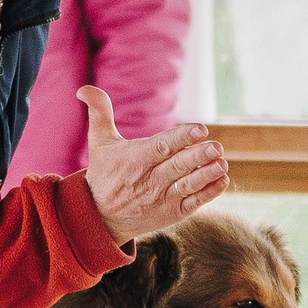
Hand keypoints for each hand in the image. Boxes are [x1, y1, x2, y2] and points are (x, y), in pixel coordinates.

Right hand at [77, 86, 228, 240]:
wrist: (100, 218)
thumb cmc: (104, 174)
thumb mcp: (99, 143)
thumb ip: (99, 113)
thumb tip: (85, 88)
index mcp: (135, 160)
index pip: (161, 146)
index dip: (181, 137)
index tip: (200, 129)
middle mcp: (149, 180)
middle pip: (177, 166)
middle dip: (198, 156)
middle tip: (217, 146)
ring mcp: (162, 198)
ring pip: (187, 185)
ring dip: (206, 175)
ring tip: (222, 163)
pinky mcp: (171, 213)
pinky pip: (193, 203)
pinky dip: (208, 193)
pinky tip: (222, 181)